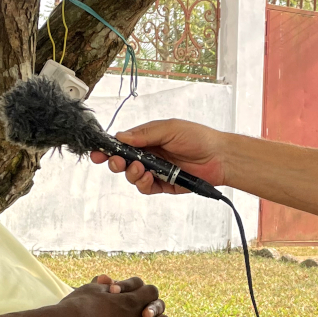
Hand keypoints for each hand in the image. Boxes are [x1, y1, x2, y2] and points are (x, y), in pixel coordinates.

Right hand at [89, 119, 225, 194]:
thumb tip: (121, 137)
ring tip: (138, 168)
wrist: (219, 157)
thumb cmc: (198, 138)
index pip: (123, 144)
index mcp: (148, 139)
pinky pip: (146, 188)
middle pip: (123, 162)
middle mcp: (150, 155)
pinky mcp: (164, 185)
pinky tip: (147, 178)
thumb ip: (145, 134)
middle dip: (115, 162)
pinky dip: (143, 184)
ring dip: (131, 173)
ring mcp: (156, 171)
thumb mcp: (169, 128)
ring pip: (132, 176)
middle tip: (116, 162)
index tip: (98, 152)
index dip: (109, 148)